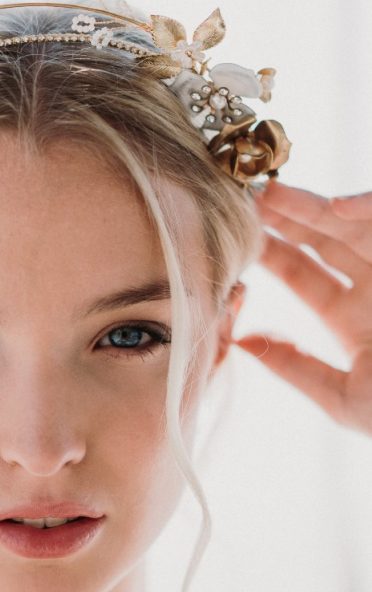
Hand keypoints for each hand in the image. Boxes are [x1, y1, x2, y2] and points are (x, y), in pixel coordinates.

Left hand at [235, 181, 371, 436]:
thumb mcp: (345, 398)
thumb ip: (295, 369)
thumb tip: (242, 342)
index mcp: (355, 318)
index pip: (304, 275)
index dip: (271, 252)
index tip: (233, 234)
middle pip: (325, 239)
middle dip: (286, 217)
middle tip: (244, 196)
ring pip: (354, 225)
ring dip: (315, 207)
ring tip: (273, 193)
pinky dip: (370, 210)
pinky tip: (337, 208)